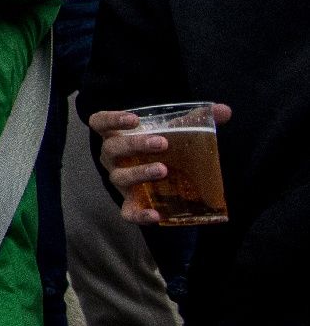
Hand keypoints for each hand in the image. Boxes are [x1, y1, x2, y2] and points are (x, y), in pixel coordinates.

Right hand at [88, 105, 232, 223]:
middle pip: (112, 148)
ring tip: (163, 170)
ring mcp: (119, 180)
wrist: (158, 178)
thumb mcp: (173, 131)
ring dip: (139, 172)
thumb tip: (224, 110)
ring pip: (119, 177)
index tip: (134, 119)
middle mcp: (112, 158)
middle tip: (162, 143)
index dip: (112, 119)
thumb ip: (196, 120)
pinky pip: (127, 211)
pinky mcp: (129, 203)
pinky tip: (156, 214)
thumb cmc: (160, 149)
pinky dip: (139, 214)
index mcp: (117, 135)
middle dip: (135, 144)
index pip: (101, 122)